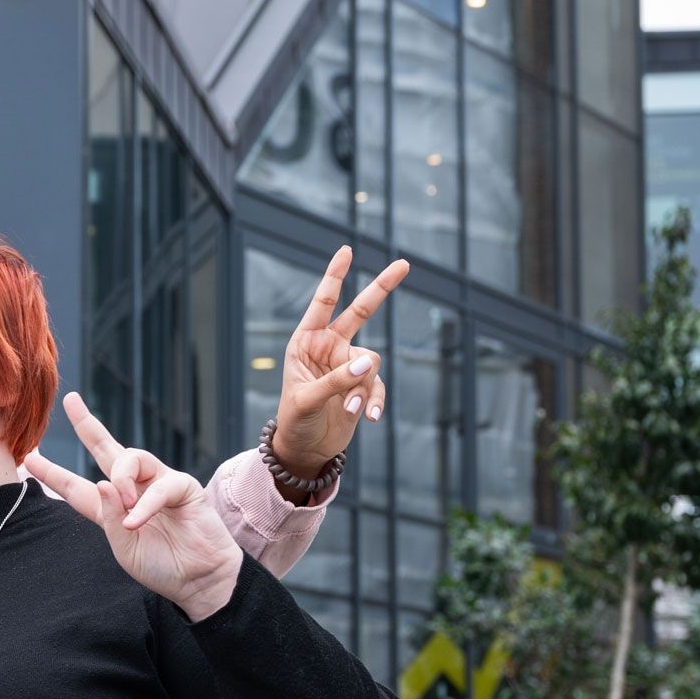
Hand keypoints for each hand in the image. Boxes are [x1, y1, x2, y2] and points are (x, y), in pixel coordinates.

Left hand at [24, 392, 243, 622]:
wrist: (199, 581)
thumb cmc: (162, 566)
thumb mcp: (123, 548)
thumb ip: (108, 517)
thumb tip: (101, 481)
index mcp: (111, 507)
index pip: (76, 486)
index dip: (53, 473)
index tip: (30, 458)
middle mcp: (133, 489)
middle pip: (106, 448)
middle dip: (87, 424)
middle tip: (71, 401)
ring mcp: (158, 484)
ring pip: (131, 457)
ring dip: (121, 478)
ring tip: (122, 502)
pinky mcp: (183, 487)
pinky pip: (159, 486)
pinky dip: (144, 504)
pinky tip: (135, 521)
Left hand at [272, 246, 408, 482]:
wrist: (306, 447)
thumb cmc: (295, 420)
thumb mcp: (307, 399)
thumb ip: (336, 381)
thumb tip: (367, 365)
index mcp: (306, 342)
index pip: (322, 303)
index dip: (334, 277)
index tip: (347, 250)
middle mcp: (329, 347)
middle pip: (360, 312)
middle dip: (381, 288)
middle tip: (404, 264)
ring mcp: (348, 364)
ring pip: (370, 363)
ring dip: (364, 387)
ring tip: (351, 410)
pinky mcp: (363, 385)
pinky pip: (377, 385)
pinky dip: (375, 400)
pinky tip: (370, 418)